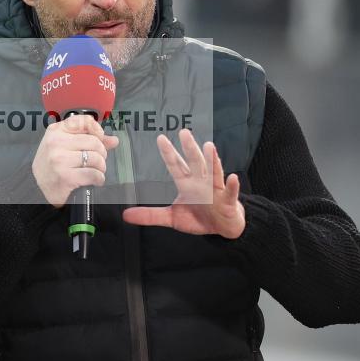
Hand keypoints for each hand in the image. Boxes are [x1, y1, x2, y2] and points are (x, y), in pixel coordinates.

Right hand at [32, 114, 118, 207]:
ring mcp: (59, 160)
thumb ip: (90, 140)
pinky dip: (99, 178)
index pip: (83, 121)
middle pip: (94, 142)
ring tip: (96, 171)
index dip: (97, 130)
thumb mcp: (65, 146)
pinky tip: (95, 180)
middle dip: (101, 153)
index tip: (99, 138)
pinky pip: (93, 174)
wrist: (39, 189)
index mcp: (56, 131)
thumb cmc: (54, 165)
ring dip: (101, 167)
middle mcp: (56, 142)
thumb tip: (114, 140)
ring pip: (96, 158)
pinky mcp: (65, 176)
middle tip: (96, 161)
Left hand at [122, 129, 245, 238]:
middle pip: (194, 163)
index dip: (169, 153)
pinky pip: (231, 193)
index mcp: (187, 184)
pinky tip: (233, 178)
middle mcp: (201, 182)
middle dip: (189, 149)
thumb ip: (151, 215)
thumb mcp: (172, 218)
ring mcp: (215, 190)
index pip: (176, 166)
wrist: (223, 227)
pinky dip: (232, 186)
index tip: (160, 138)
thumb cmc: (198, 217)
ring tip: (209, 147)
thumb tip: (126, 215)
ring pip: (213, 172)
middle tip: (183, 133)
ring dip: (212, 160)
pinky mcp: (228, 202)